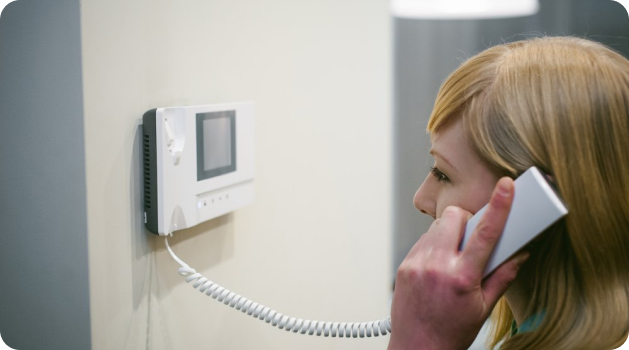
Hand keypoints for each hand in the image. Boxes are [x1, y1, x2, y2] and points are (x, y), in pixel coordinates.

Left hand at [387, 177, 529, 349]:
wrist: (416, 347)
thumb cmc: (451, 332)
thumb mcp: (484, 308)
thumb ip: (503, 277)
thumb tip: (520, 253)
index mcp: (462, 277)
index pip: (486, 233)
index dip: (499, 206)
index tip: (506, 186)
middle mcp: (437, 265)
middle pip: (455, 218)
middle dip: (468, 222)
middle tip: (473, 241)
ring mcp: (417, 263)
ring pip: (437, 226)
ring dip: (450, 234)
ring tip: (455, 258)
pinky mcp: (404, 264)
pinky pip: (423, 240)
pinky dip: (435, 244)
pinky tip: (439, 265)